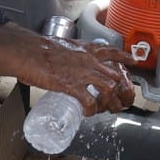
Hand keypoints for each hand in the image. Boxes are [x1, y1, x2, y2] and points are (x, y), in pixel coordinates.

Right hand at [17, 36, 134, 114]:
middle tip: (120, 101)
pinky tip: (87, 113)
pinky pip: (90, 101)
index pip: (111, 52)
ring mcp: (82, 73)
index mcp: (86, 50)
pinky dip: (91, 110)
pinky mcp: (72, 86)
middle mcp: (89, 60)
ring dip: (110, 104)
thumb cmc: (37, 48)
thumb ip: (67, 54)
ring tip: (104, 111)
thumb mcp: (61, 46)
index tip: (133, 61)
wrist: (26, 51)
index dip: (124, 57)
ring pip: (109, 90)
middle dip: (121, 92)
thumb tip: (63, 61)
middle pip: (116, 77)